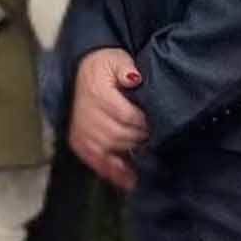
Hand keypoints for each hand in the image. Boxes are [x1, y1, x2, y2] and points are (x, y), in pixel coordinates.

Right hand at [68, 48, 148, 191]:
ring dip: (132, 154)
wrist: (79, 73)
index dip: (145, 122)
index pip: (127, 116)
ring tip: (149, 153)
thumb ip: (126, 68)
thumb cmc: (103, 67)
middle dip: (141, 138)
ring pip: (111, 150)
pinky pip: (98, 163)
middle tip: (158, 138)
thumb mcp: (116, 59)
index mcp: (97, 94)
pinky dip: (115, 173)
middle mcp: (87, 116)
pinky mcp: (80, 144)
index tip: (160, 122)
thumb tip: (134, 78)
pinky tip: (131, 181)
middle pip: (120, 135)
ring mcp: (82, 133)